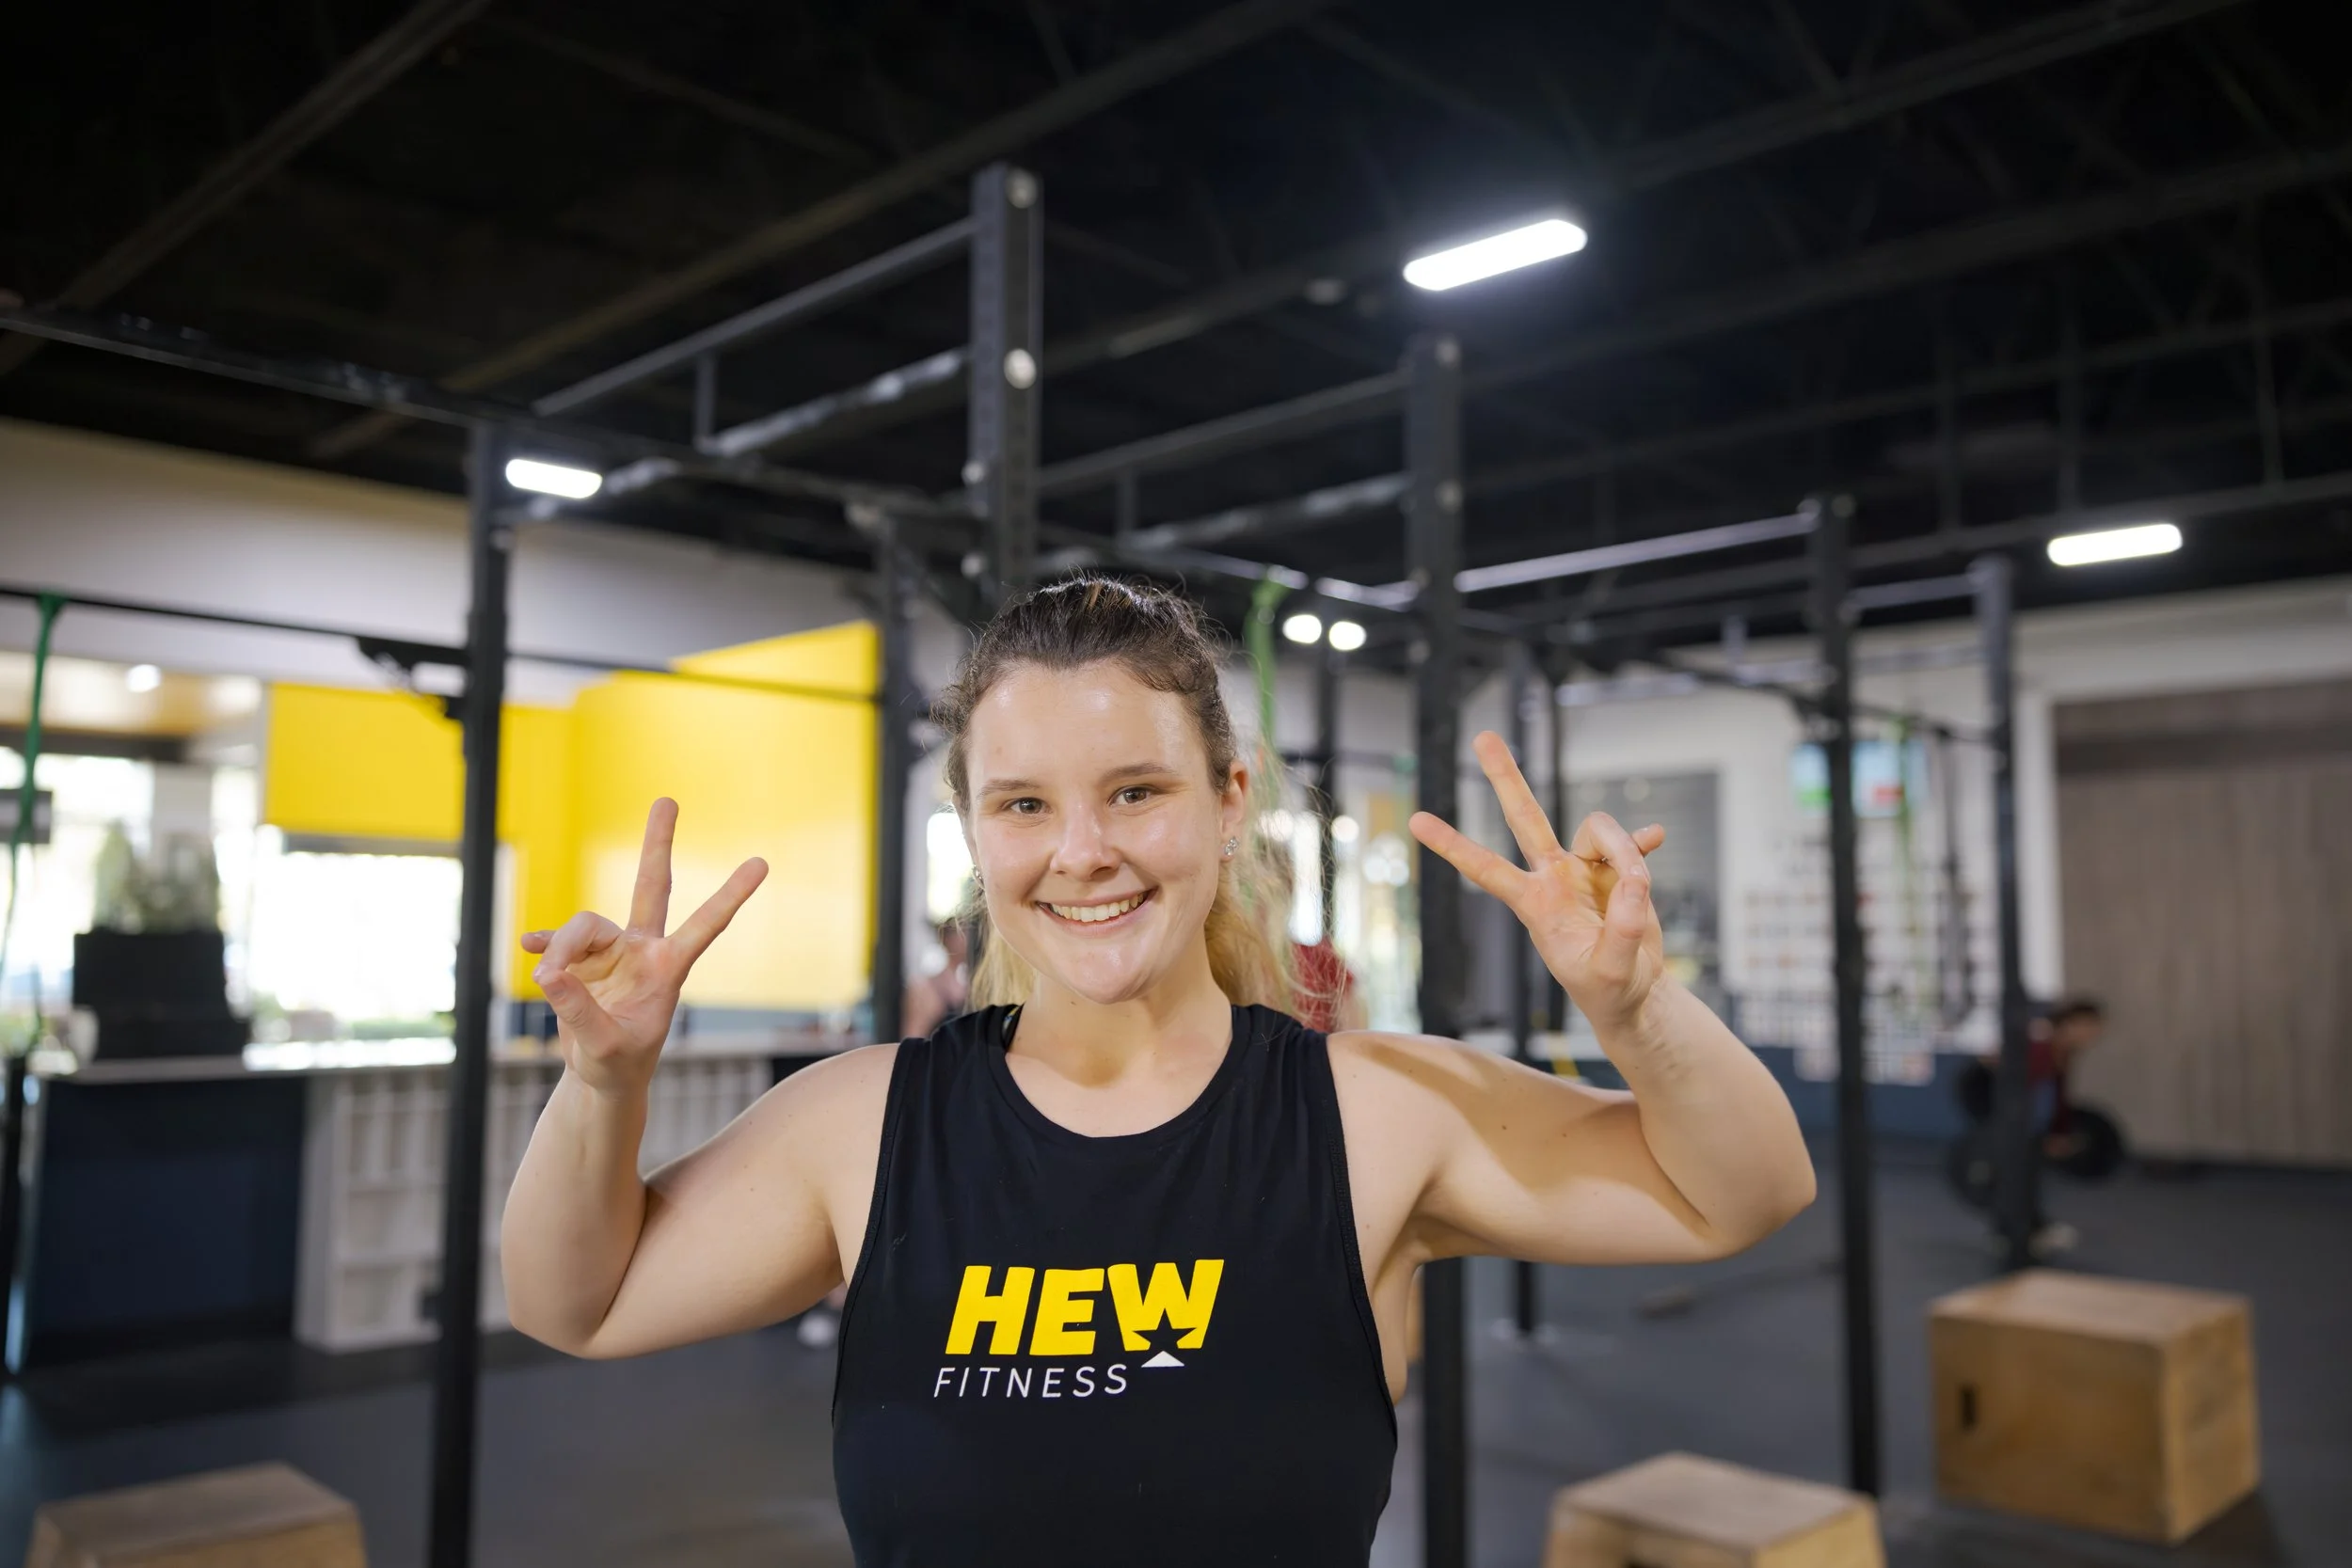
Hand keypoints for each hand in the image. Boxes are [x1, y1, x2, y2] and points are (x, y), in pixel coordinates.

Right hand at [519, 799, 766, 1097]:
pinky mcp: (579, 959)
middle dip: (657, 844)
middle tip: (668, 800)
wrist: (601, 1076)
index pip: (704, 926)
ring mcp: (610, 951)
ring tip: (546, 981)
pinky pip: (556, 942)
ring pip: (582, 926)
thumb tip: (547, 971)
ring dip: (560, 949)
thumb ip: (578, 1011)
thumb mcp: (604, 1048)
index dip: (730, 895)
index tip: (762, 864)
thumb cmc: (618, 1065)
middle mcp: (642, 950)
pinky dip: (544, 945)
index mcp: (668, 969)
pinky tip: (529, 949)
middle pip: (650, 886)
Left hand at [1409, 731, 1667, 1035]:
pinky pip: (1630, 844)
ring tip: (1642, 890)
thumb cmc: (1609, 989)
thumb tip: (1635, 881)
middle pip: (1525, 817)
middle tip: (1482, 736)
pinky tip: (1657, 837)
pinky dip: (1641, 842)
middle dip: (1505, 777)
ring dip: (1624, 850)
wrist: (1632, 994)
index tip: (1416, 821)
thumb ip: (1623, 930)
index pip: (1487, 870)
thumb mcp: (1612, 971)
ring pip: (1598, 829)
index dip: (1453, 846)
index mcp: (1536, 904)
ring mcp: (1584, 870)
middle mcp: (1554, 878)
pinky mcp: (1618, 871)